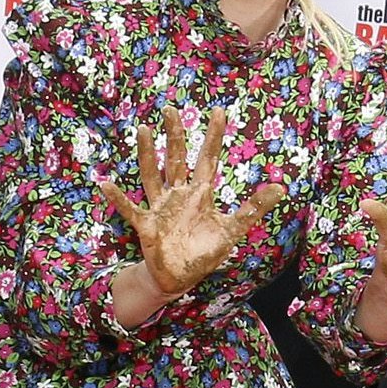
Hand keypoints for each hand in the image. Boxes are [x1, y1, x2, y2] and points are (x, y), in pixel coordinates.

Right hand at [94, 106, 288, 299]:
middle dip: (174, 135)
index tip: (218, 111)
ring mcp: (160, 207)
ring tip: (143, 129)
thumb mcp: (232, 230)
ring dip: (147, 154)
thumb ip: (254, 208)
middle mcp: (179, 194)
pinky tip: (105, 183)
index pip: (208, 159)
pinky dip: (118, 198)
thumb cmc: (203, 252)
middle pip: (176, 158)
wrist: (179, 278)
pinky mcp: (146, 225)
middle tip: (171, 109)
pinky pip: (130, 209)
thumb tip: (281, 187)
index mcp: (200, 193)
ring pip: (152, 175)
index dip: (213, 136)